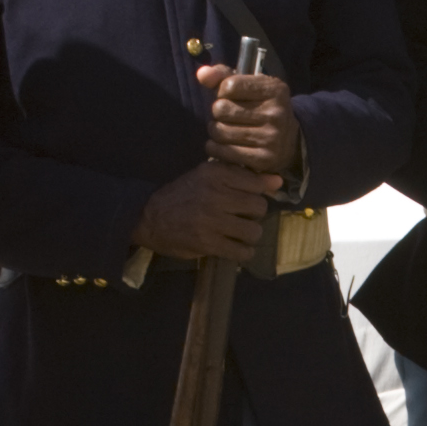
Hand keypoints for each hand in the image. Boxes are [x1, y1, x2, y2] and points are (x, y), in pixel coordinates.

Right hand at [135, 159, 271, 262]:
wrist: (149, 217)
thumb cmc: (182, 194)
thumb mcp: (206, 176)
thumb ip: (240, 176)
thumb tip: (278, 182)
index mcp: (215, 173)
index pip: (256, 182)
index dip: (260, 192)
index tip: (253, 198)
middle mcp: (215, 194)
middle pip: (259, 207)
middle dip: (254, 214)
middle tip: (243, 217)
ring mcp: (212, 220)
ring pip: (254, 231)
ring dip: (250, 235)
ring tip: (240, 234)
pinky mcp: (208, 243)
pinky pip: (241, 251)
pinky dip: (243, 252)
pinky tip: (236, 248)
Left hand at [197, 63, 299, 183]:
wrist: (289, 141)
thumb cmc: (261, 107)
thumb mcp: (250, 86)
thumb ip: (223, 75)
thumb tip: (202, 74)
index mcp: (275, 89)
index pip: (229, 85)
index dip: (222, 91)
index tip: (230, 97)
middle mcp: (276, 113)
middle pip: (221, 109)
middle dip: (218, 112)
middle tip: (226, 116)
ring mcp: (271, 138)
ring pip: (219, 132)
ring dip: (215, 131)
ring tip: (224, 130)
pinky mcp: (264, 159)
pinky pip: (223, 152)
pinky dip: (215, 148)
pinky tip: (222, 145)